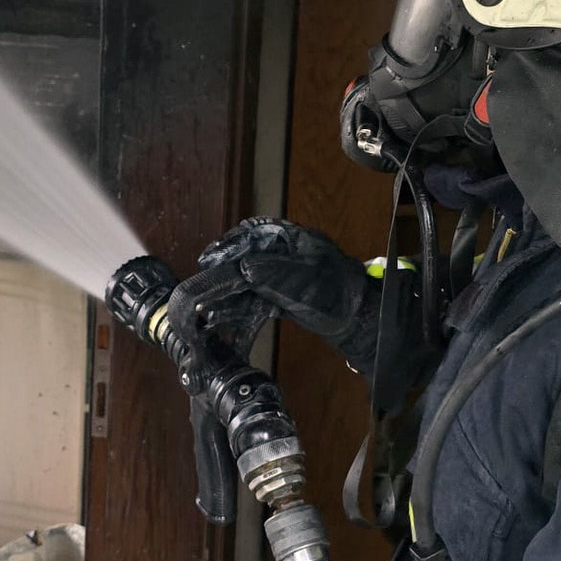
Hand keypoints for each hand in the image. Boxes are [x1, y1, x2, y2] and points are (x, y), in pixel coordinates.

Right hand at [196, 218, 373, 353]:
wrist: (360, 319)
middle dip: (221, 278)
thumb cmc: (339, 293)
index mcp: (289, 239)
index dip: (226, 248)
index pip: (250, 236)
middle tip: (200, 292)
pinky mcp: (281, 295)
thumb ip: (274, 273)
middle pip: (242, 260)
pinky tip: (227, 324)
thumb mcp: (306, 281)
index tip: (208, 260)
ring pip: (245, 283)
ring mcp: (281, 275)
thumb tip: (243, 268)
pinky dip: (240, 311)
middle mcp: (281, 253)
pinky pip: (254, 300)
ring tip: (206, 313)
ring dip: (227, 298)